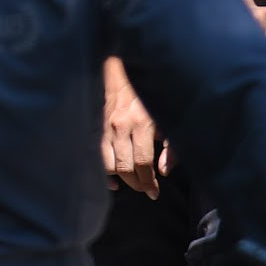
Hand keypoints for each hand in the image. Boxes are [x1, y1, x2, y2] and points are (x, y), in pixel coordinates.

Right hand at [102, 76, 166, 198]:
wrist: (122, 72)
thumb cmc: (149, 97)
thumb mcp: (168, 119)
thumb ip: (171, 147)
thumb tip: (163, 171)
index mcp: (141, 124)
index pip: (143, 163)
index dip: (149, 182)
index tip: (154, 192)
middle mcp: (120, 126)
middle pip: (124, 167)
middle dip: (136, 183)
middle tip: (146, 189)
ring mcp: (104, 127)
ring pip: (107, 164)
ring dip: (120, 179)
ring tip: (131, 182)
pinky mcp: (95, 127)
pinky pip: (95, 156)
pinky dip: (103, 171)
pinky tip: (112, 180)